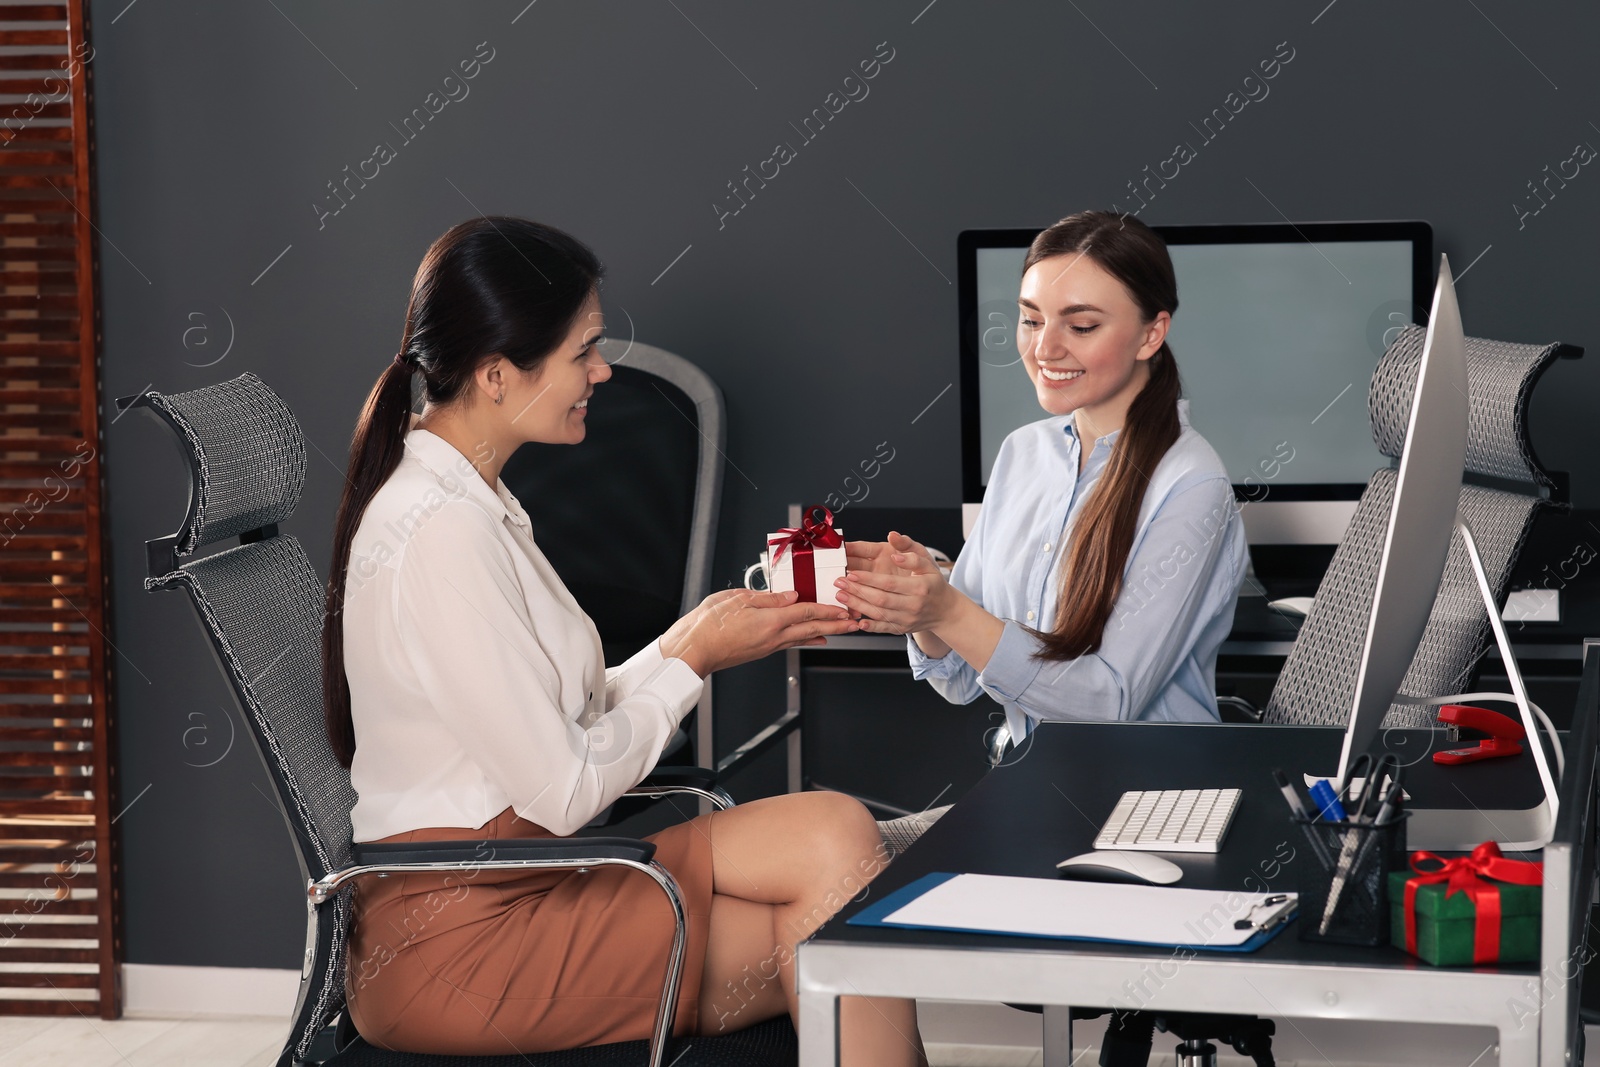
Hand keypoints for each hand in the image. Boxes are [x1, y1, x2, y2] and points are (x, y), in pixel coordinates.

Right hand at [659, 589, 858, 676]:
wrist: (694, 650)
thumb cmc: (708, 624)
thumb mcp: (737, 599)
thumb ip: (767, 597)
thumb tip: (791, 595)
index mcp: (771, 621)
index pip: (808, 612)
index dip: (829, 610)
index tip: (845, 608)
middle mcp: (774, 637)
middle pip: (812, 629)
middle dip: (836, 625)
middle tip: (854, 623)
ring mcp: (769, 647)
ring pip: (804, 638)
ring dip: (825, 633)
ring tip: (841, 631)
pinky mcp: (762, 651)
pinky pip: (791, 644)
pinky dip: (806, 640)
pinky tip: (813, 640)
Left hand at [836, 532, 954, 634]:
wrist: (945, 611)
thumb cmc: (934, 584)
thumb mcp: (928, 564)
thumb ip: (910, 553)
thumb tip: (894, 546)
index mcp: (920, 587)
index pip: (889, 584)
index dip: (869, 579)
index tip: (852, 573)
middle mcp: (914, 605)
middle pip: (881, 599)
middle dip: (857, 591)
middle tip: (839, 583)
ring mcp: (907, 619)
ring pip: (879, 614)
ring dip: (857, 605)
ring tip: (841, 595)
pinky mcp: (902, 628)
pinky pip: (883, 628)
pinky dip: (869, 626)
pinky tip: (856, 620)